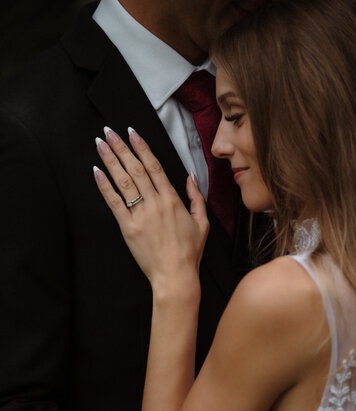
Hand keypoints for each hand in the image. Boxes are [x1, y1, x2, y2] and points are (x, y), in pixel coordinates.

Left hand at [94, 127, 208, 294]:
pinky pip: (114, 203)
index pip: (155, 166)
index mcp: (172, 200)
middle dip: (121, 148)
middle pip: (136, 169)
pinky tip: (97, 172)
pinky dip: (105, 186)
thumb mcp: (202, 223)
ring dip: (111, 160)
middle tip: (109, 132)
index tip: (132, 132)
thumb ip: (196, 198)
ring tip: (100, 144)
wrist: (175, 275)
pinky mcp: (128, 228)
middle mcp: (155, 203)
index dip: (142, 147)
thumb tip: (190, 177)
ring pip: (124, 181)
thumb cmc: (189, 252)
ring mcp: (141, 215)